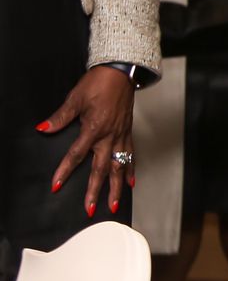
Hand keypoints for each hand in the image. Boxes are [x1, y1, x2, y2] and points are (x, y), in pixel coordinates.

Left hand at [39, 65, 134, 217]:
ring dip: (116, 187)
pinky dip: (131, 169)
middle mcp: (110, 135)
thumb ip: (61, 117)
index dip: (65, 170)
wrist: (121, 72)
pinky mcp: (128, 132)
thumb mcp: (75, 98)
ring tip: (114, 204)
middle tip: (91, 208)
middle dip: (96, 190)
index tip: (57, 185)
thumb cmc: (99, 83)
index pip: (76, 154)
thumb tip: (44, 128)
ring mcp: (121, 135)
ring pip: (119, 166)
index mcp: (94, 128)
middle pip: (102, 168)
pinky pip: (131, 154)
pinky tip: (131, 181)